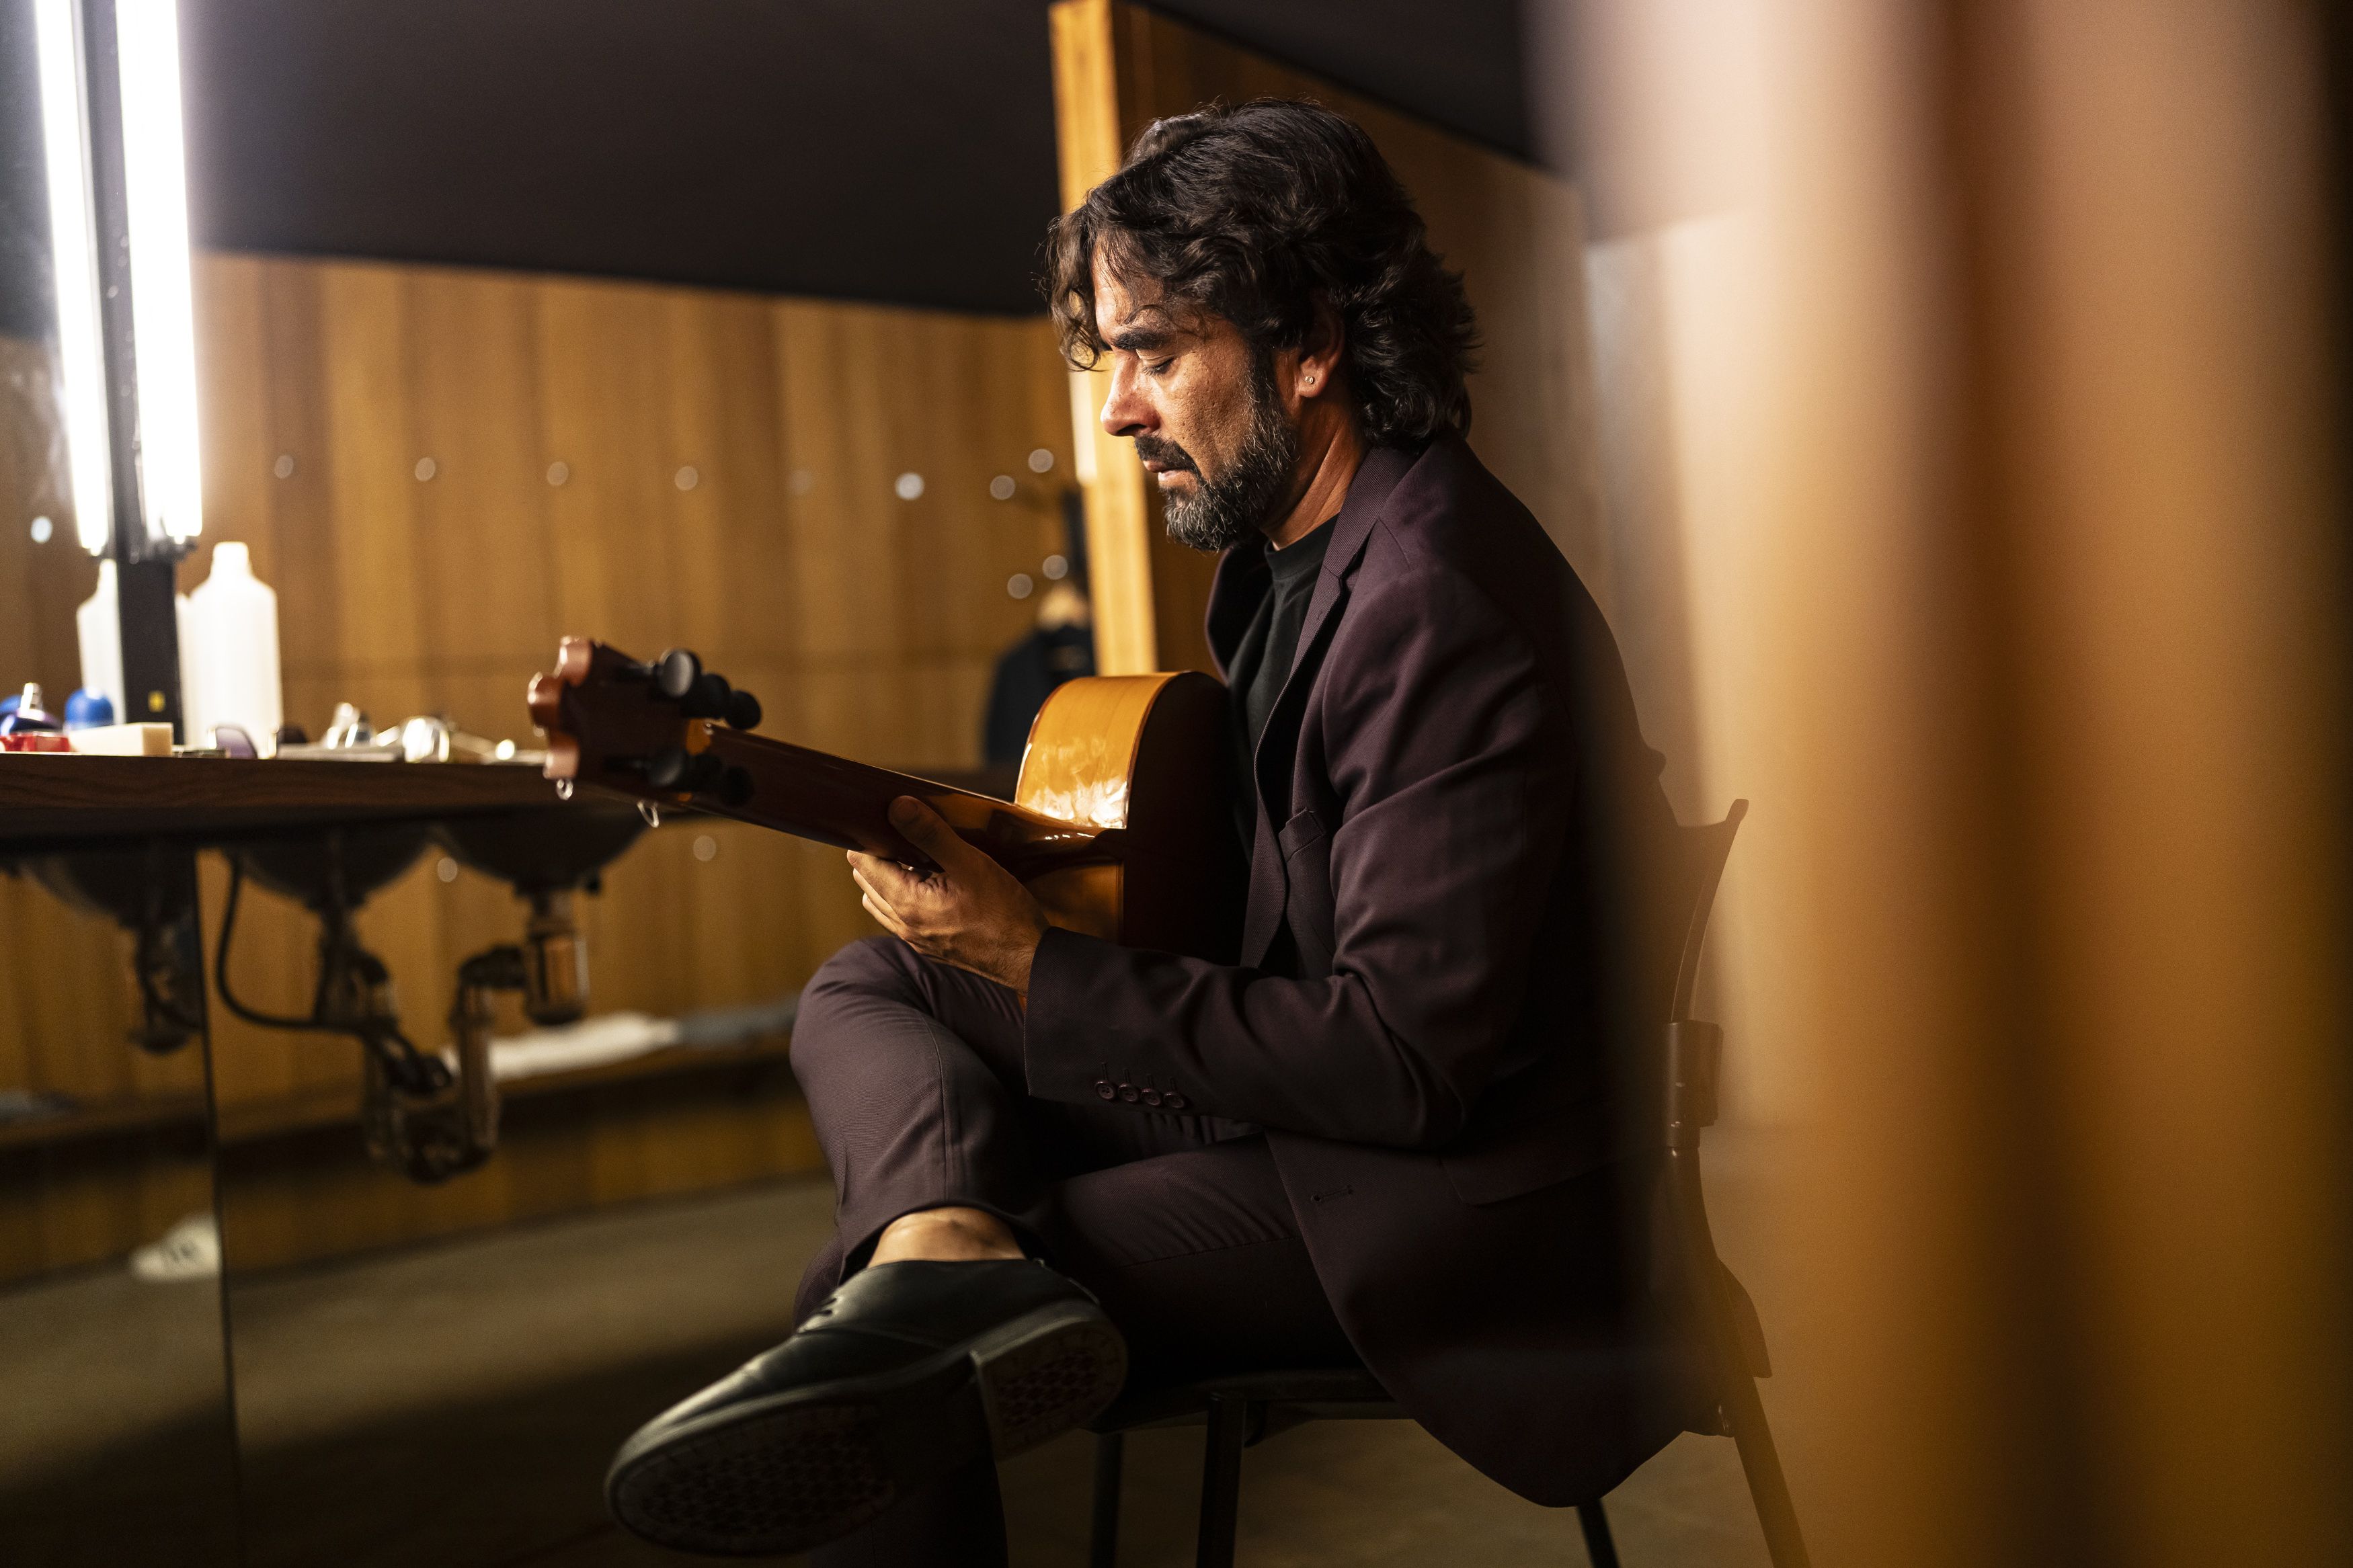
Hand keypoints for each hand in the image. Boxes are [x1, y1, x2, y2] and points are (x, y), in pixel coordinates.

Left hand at [850, 797, 1049, 992]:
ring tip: (918, 859)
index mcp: (905, 903)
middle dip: (878, 855)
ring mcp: (915, 939)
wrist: (1027, 958)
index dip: (870, 838)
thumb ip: (930, 834)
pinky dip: (903, 897)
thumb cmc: (1004, 912)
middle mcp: (902, 925)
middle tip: (904, 834)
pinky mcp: (930, 946)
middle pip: (867, 882)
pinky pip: (900, 918)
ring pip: (881, 902)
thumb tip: (897, 806)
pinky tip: (932, 886)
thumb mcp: (969, 863)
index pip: (862, 863)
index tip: (886, 820)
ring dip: (889, 878)